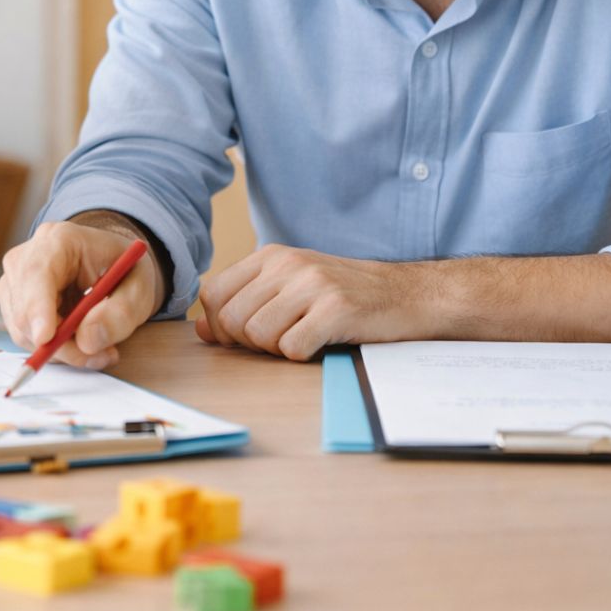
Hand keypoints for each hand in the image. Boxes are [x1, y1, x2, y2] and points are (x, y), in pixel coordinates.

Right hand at [0, 218, 164, 370]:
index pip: (37, 272)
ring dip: (60, 349)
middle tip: (97, 355)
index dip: (38, 307)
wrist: (111, 265)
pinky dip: (54, 349)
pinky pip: (26, 337)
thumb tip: (87, 341)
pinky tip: (80, 341)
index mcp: (60, 239)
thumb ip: (121, 313)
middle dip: (58, 341)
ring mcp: (16, 281)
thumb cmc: (124, 269)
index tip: (46, 339)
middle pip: (24, 306)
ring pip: (23, 328)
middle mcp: (28, 256)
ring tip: (98, 348)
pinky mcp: (14, 304)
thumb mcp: (140, 287)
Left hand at [195, 245, 412, 360]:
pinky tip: (321, 343)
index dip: (220, 324)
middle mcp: (289, 264)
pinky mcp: (336, 310)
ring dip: (277, 349)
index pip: (213, 293)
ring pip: (258, 335)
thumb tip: (203, 330)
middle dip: (248, 343)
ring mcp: (313, 285)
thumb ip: (246, 302)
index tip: (245, 335)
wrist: (408, 294)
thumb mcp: (291, 287)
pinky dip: (302, 356)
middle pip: (232, 319)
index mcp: (271, 255)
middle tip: (280, 340)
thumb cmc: (346, 295)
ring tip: (304, 338)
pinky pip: (292, 348)